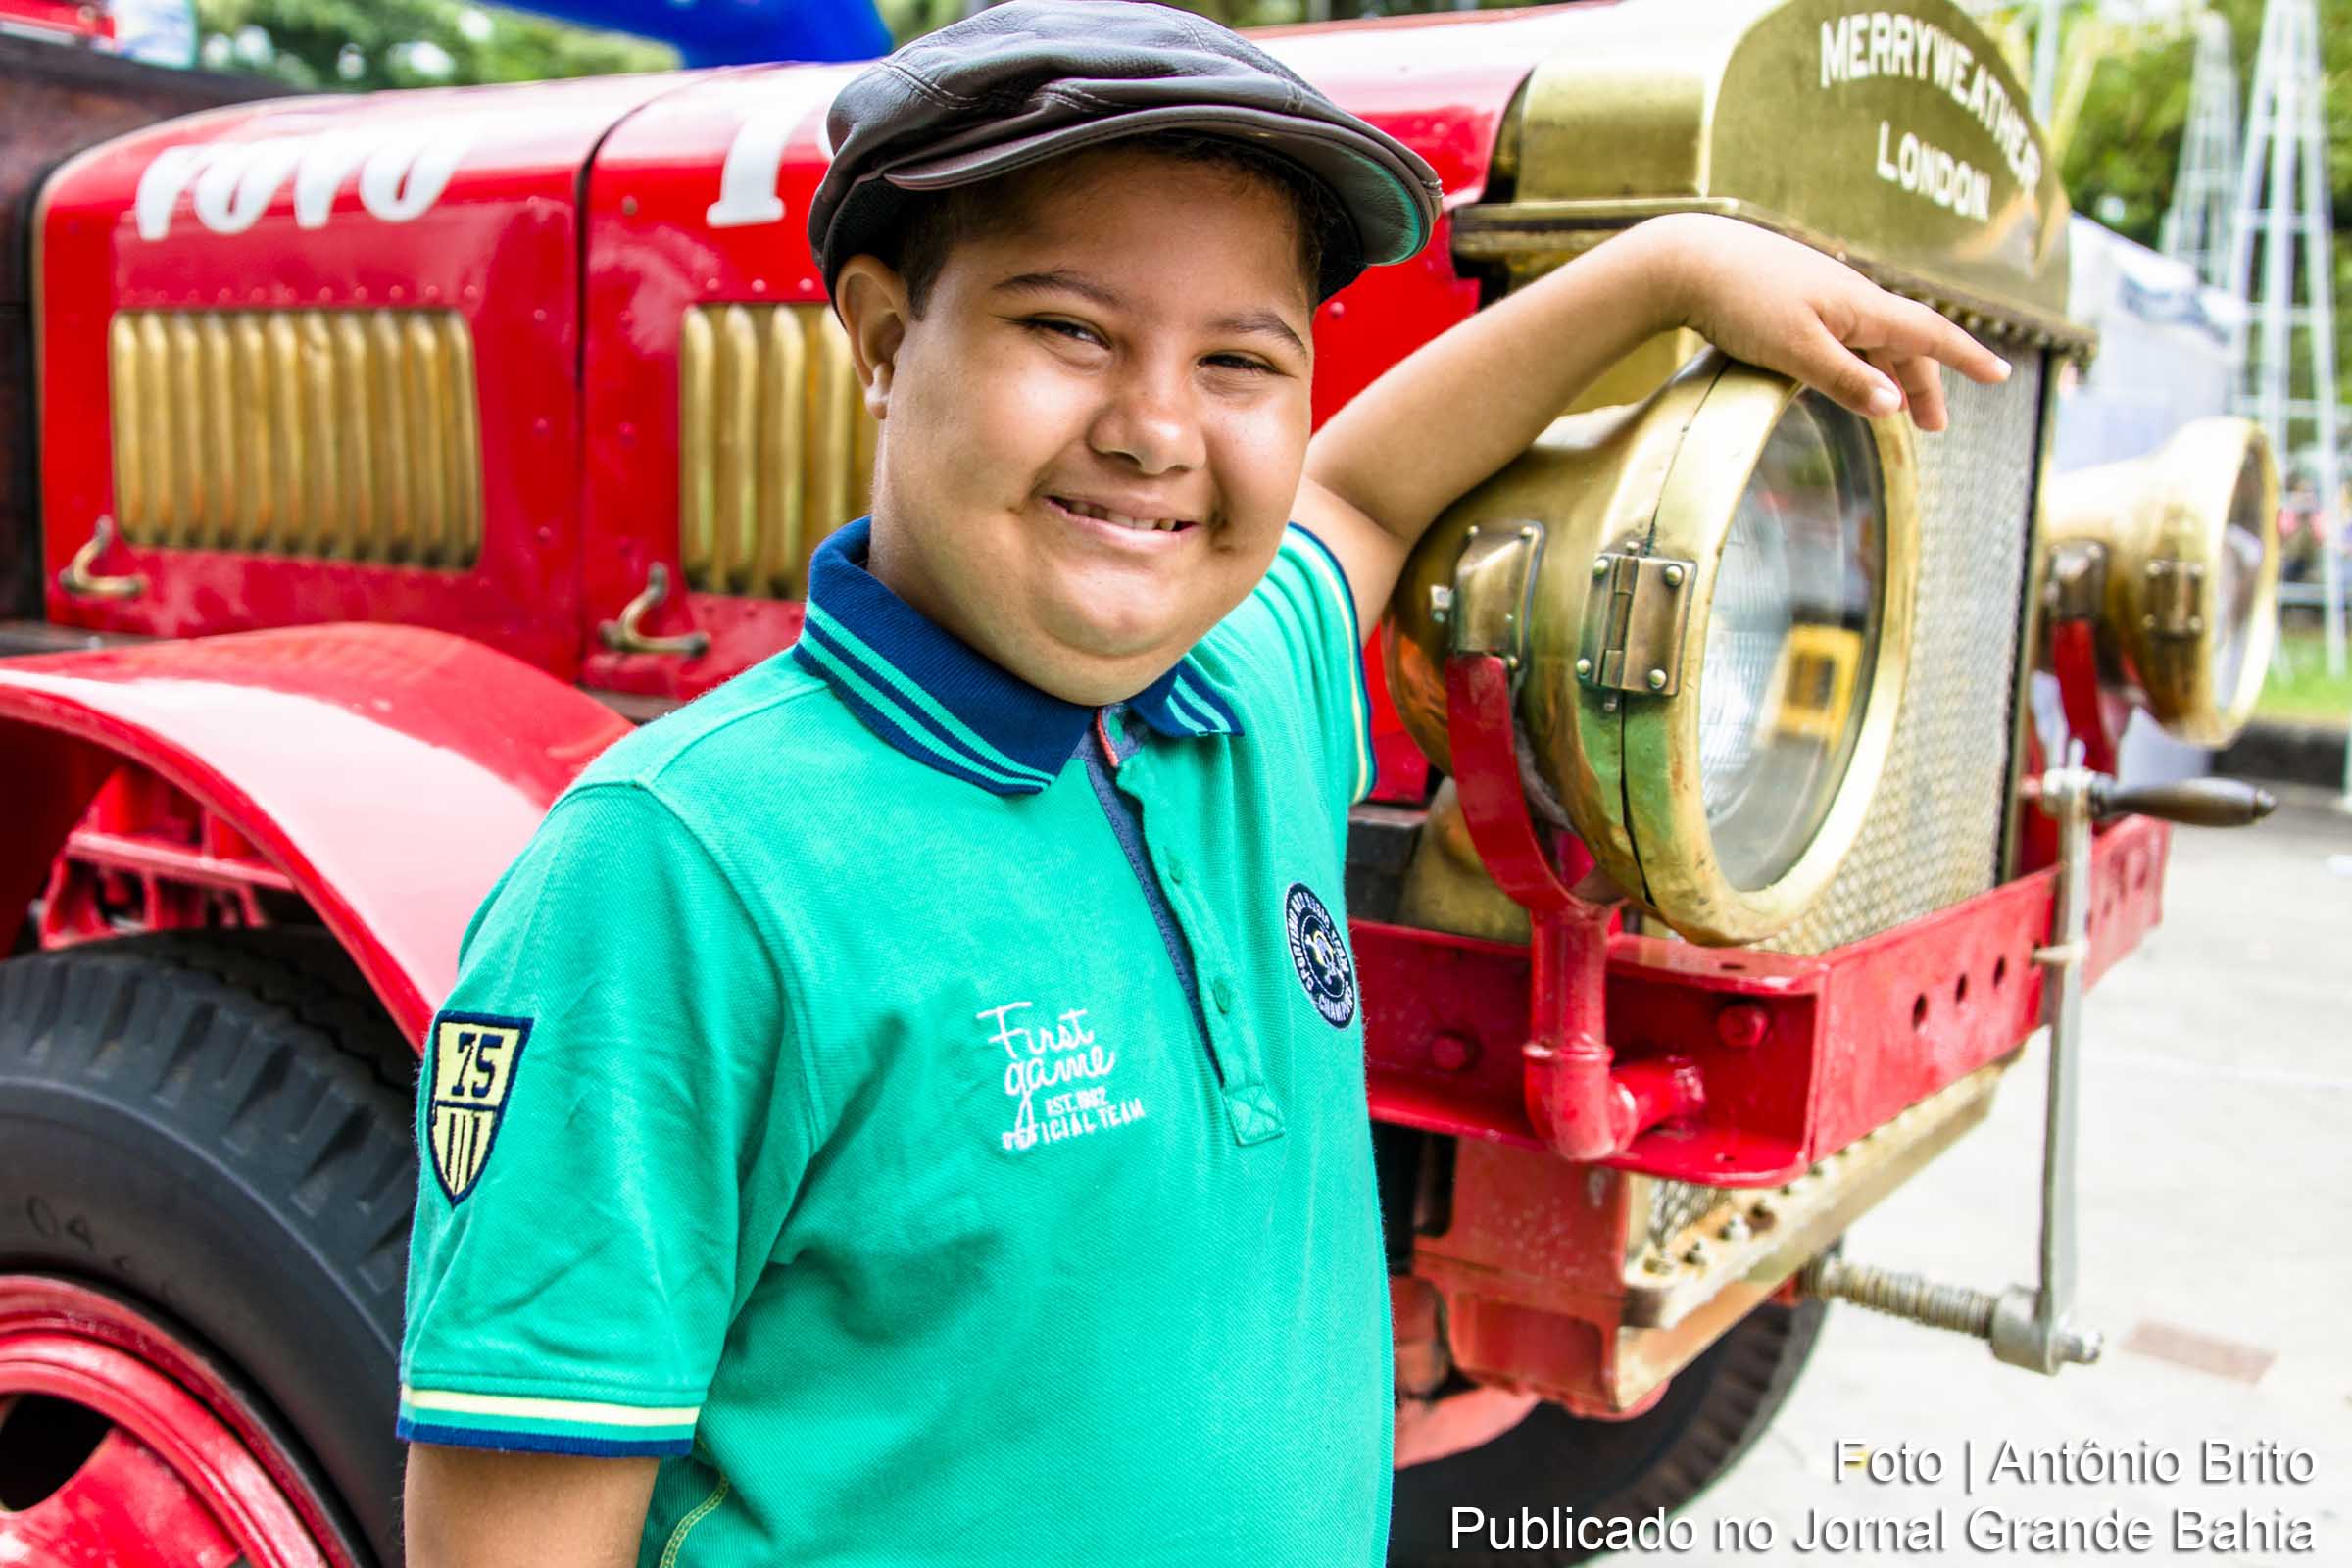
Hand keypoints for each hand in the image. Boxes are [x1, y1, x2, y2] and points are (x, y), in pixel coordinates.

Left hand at [1642, 213, 2010, 430]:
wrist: (1687, 260)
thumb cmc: (1740, 301)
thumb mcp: (1795, 349)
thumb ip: (1845, 378)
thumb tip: (1895, 406)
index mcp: (1861, 305)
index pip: (1930, 333)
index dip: (1967, 357)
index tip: (2002, 376)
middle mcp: (1850, 296)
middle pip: (1902, 342)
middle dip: (1924, 384)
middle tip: (1935, 427)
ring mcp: (1821, 296)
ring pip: (1870, 339)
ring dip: (1889, 374)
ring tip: (1897, 411)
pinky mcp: (1792, 300)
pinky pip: (1842, 334)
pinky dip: (1857, 360)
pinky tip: (1849, 374)